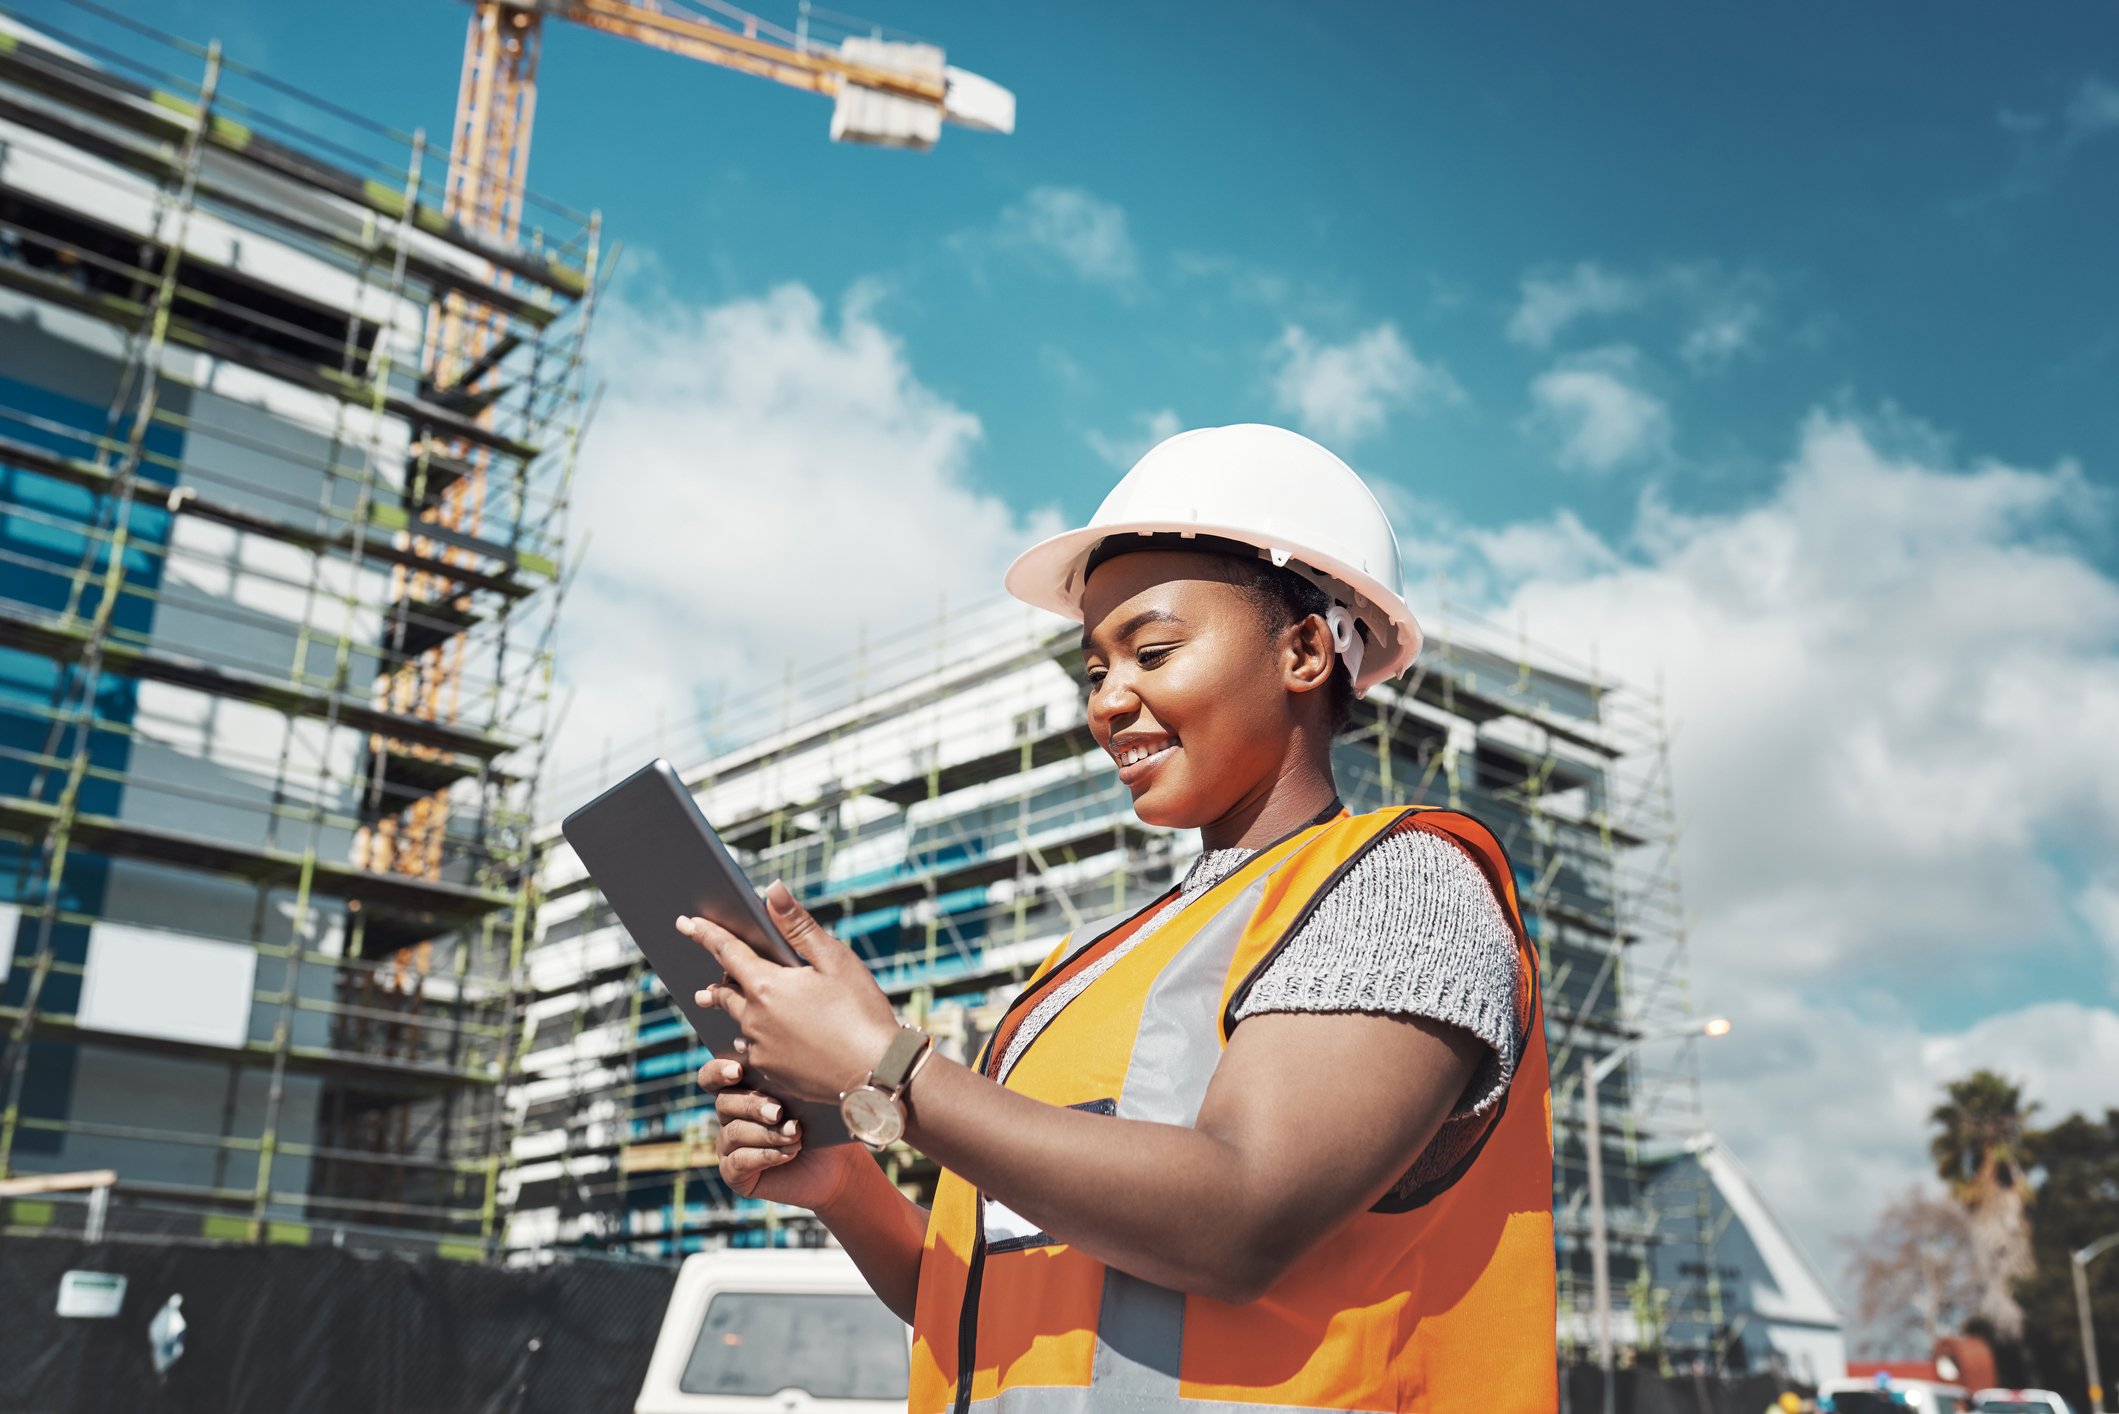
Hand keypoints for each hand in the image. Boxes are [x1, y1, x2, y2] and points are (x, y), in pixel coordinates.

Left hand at [678, 879, 900, 1104]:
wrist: (876, 1071)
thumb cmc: (860, 1010)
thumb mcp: (834, 960)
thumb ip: (798, 926)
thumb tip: (772, 889)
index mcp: (766, 986)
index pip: (725, 951)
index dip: (704, 934)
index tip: (684, 923)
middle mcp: (754, 1019)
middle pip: (724, 994)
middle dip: (715, 984)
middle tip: (704, 985)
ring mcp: (761, 1050)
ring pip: (739, 1025)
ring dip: (735, 1013)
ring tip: (735, 1014)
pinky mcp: (772, 1074)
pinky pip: (753, 1052)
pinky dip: (755, 1040)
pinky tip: (763, 1041)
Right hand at [697, 1055, 868, 1208]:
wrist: (838, 1164)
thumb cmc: (824, 1123)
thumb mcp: (811, 1099)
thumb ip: (793, 1082)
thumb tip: (788, 1068)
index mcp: (742, 1090)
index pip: (713, 1077)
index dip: (718, 1071)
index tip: (737, 1071)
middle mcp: (730, 1116)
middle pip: (724, 1102)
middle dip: (752, 1105)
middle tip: (779, 1112)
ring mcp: (729, 1146)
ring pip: (734, 1132)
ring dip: (766, 1133)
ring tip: (795, 1135)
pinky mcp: (734, 1174)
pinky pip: (738, 1162)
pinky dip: (764, 1155)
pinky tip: (787, 1153)